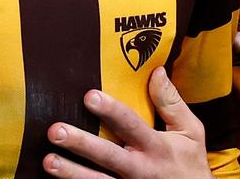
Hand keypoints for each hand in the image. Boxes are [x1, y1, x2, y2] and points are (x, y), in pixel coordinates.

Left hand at [43, 67, 210, 178]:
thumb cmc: (190, 164)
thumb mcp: (191, 131)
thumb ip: (171, 102)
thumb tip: (156, 71)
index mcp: (156, 147)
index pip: (130, 125)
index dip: (111, 111)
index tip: (90, 96)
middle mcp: (140, 169)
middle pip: (106, 156)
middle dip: (80, 143)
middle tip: (55, 131)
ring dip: (71, 173)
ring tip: (48, 161)